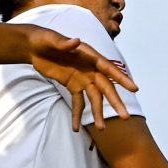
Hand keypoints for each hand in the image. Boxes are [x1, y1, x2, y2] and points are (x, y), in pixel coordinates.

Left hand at [19, 25, 138, 128]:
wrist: (34, 46)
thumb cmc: (44, 39)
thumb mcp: (52, 40)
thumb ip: (64, 43)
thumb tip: (76, 41)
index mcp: (89, 55)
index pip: (108, 68)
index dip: (121, 78)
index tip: (134, 88)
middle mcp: (89, 68)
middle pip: (105, 87)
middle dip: (115, 102)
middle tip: (124, 116)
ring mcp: (82, 78)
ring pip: (94, 98)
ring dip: (98, 112)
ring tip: (101, 128)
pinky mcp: (72, 85)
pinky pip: (77, 102)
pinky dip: (77, 114)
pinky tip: (76, 128)